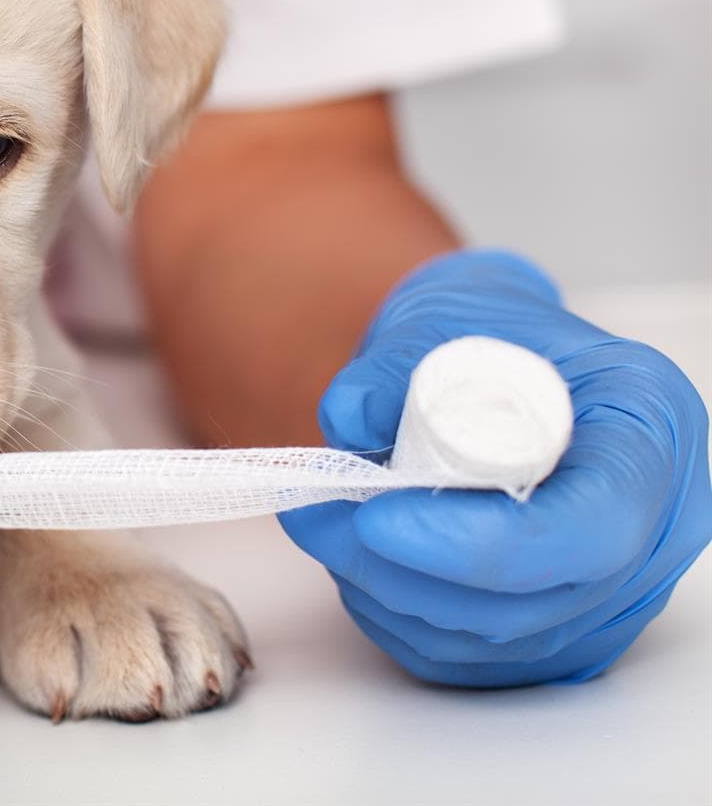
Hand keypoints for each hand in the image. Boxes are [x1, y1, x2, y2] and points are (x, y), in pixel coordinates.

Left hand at [280, 249, 709, 686]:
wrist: (496, 366)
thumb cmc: (488, 332)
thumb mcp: (445, 315)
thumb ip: (395, 365)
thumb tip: (349, 417)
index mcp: (650, 426)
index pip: (589, 525)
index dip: (479, 542)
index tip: (377, 519)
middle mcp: (657, 524)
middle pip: (535, 599)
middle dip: (404, 568)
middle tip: (315, 515)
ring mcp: (617, 591)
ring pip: (492, 637)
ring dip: (386, 591)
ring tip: (320, 522)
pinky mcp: (565, 632)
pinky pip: (473, 658)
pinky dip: (397, 616)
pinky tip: (356, 559)